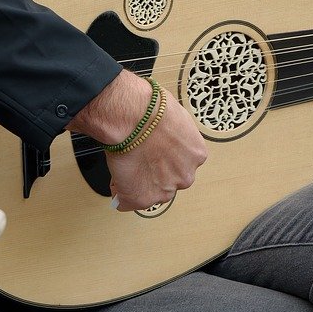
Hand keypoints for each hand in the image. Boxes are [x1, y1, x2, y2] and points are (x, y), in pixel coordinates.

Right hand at [69, 69, 207, 211]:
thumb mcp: (175, 117)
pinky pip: (127, 202)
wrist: (133, 118)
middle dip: (155, 174)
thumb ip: (174, 135)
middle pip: (169, 181)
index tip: (154, 153)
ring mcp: (164, 190)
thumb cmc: (151, 109)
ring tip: (124, 168)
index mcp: (196, 154)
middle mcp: (185, 176)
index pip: (182, 163)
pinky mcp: (141, 198)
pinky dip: (120, 195)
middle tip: (138, 161)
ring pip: (150, 193)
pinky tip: (115, 180)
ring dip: (138, 185)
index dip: (165, 158)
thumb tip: (162, 132)